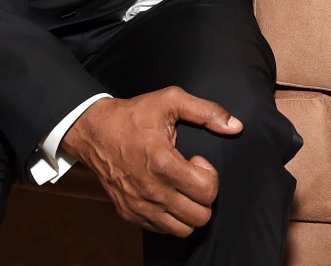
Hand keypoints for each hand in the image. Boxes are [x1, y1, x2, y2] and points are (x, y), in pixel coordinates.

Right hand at [59, 88, 241, 235]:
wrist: (95, 131)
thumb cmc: (133, 115)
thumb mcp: (171, 100)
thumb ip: (207, 111)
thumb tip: (235, 126)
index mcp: (163, 163)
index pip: (207, 191)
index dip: (210, 174)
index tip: (197, 159)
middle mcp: (151, 191)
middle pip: (199, 216)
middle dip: (204, 195)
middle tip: (192, 174)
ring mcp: (139, 206)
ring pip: (182, 229)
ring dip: (190, 209)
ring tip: (181, 186)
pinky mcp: (129, 213)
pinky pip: (161, 229)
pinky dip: (171, 216)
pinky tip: (166, 192)